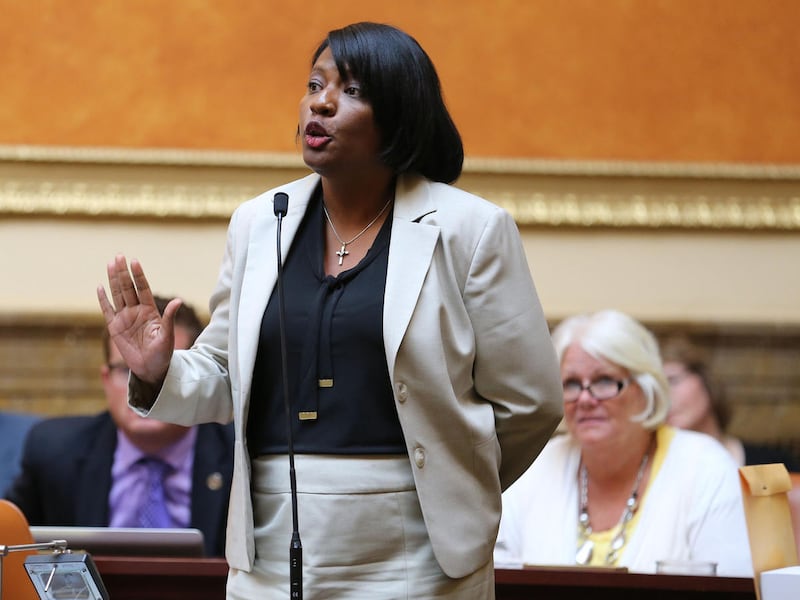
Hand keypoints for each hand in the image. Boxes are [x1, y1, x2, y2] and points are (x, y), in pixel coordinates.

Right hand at [97, 255, 180, 384]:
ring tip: (110, 264)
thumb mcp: (167, 336)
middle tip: (119, 255)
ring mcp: (124, 318)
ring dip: (113, 280)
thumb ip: (169, 318)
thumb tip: (179, 301)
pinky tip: (100, 286)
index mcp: (150, 311)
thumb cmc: (163, 353)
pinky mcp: (114, 328)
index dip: (139, 275)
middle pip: (128, 288)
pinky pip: (107, 311)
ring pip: (117, 295)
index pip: (143, 288)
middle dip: (123, 272)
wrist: (152, 369)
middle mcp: (136, 311)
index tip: (135, 261)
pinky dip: (103, 300)